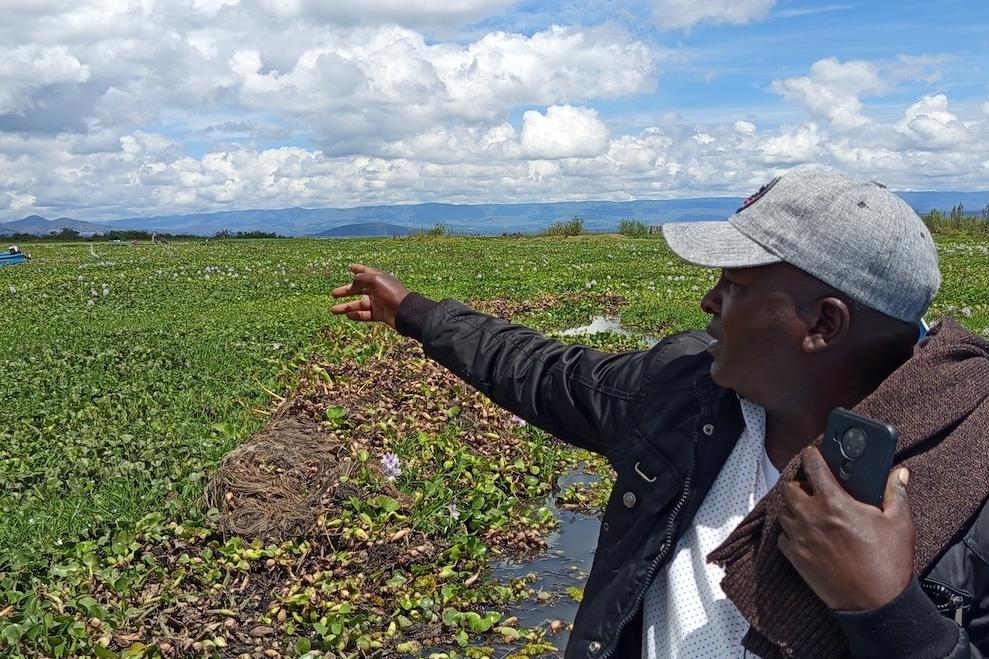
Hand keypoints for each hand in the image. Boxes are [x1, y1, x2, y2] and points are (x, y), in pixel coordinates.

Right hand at [330, 264, 409, 329]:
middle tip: (333, 294)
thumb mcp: (375, 280)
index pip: (366, 271)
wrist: (405, 312)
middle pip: (359, 290)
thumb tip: (352, 281)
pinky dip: (357, 315)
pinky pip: (366, 315)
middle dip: (346, 291)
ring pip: (360, 304)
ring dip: (346, 307)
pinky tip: (348, 315)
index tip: (350, 267)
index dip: (358, 269)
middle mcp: (378, 289)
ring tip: (333, 310)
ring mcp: (379, 302)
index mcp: (379, 278)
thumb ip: (361, 278)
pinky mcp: (380, 314)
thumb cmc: (391, 293)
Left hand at [777, 447, 913, 610]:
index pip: (812, 467)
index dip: (810, 455)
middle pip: (789, 488)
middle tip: (811, 485)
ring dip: (793, 506)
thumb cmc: (888, 563)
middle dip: (798, 482)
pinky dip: (790, 531)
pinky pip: (783, 537)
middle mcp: (811, 517)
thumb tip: (899, 473)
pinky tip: (805, 532)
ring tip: (809, 508)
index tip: (812, 452)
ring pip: (784, 512)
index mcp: (834, 503)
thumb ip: (896, 493)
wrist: (875, 604)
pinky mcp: (796, 558)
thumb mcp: (899, 523)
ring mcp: (800, 538)